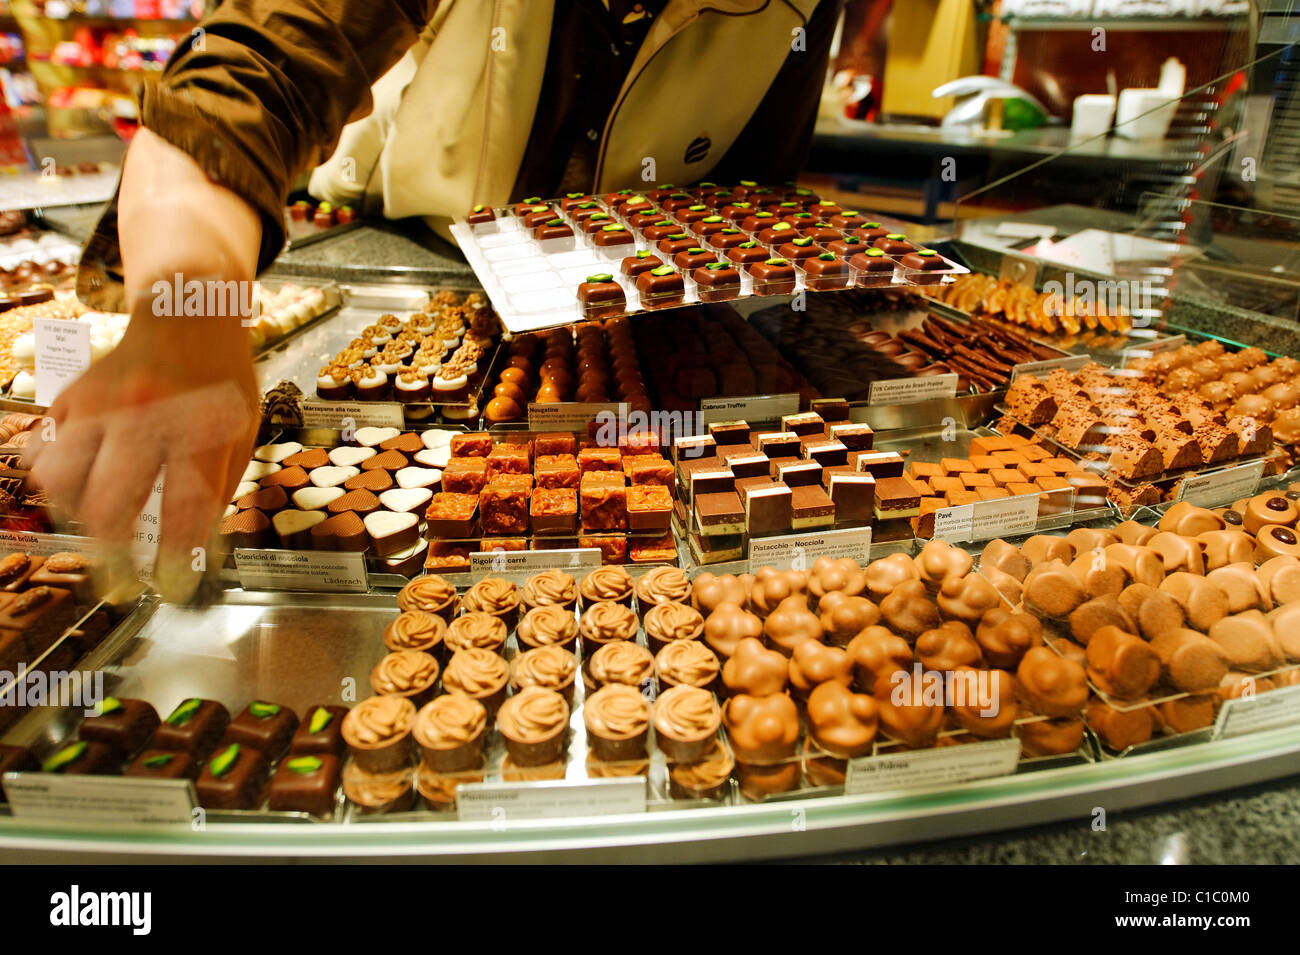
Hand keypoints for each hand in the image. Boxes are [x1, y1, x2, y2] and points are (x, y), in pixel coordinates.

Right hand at [27, 129, 262, 600]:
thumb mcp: (242, 432)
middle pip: (109, 503)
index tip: (173, 588)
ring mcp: (100, 405)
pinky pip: (45, 454)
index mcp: (197, 427)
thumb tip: (196, 550)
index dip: (177, 554)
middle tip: (123, 578)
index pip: (184, 504)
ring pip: (61, 482)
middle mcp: (145, 417)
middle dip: (114, 553)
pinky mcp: (71, 399)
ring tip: (100, 527)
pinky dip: (55, 482)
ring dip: (77, 516)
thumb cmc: (222, 382)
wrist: (188, 313)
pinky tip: (77, 490)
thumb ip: (218, 487)